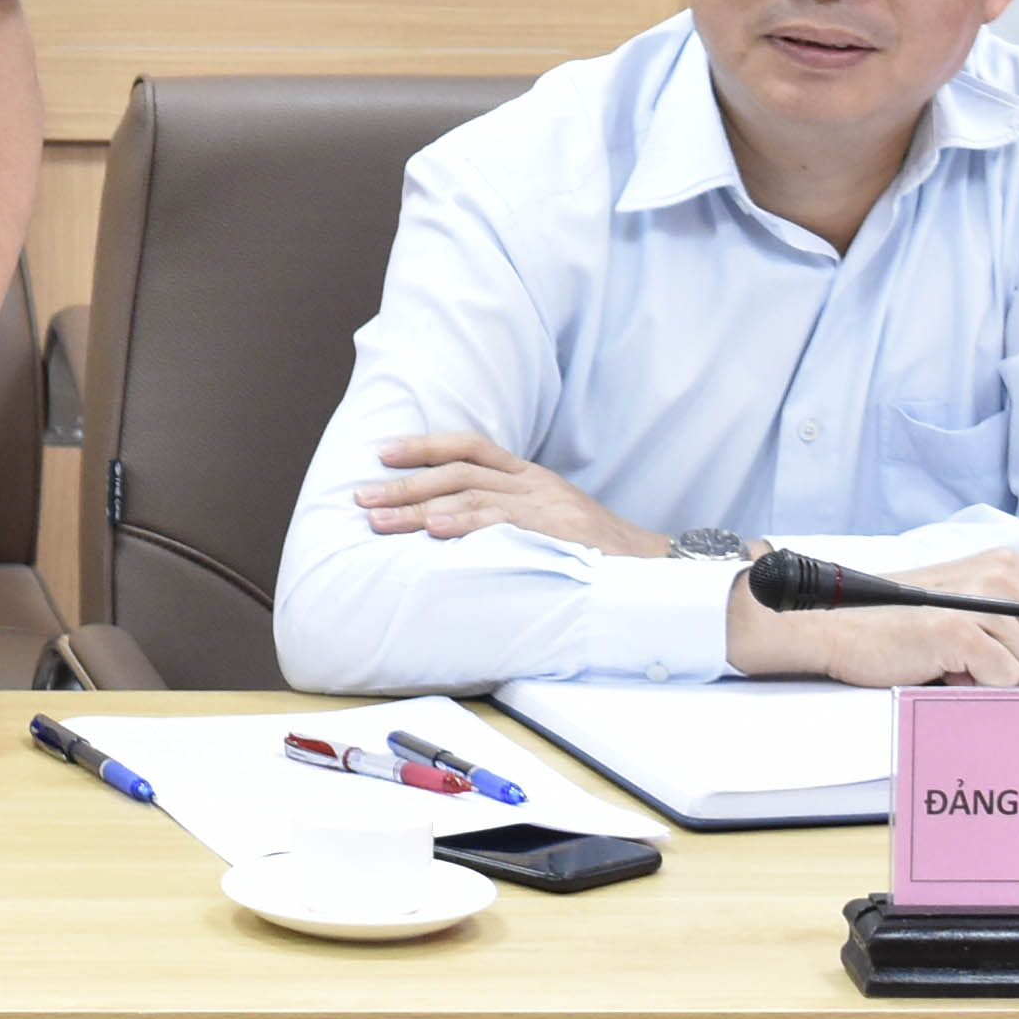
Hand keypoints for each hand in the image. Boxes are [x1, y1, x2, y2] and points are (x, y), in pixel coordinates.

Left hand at [353, 432, 668, 556]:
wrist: (657, 571)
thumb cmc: (598, 556)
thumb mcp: (552, 522)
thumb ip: (507, 516)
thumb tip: (447, 524)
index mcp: (531, 477)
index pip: (470, 446)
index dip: (424, 446)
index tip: (382, 452)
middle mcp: (535, 485)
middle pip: (458, 471)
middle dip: (404, 483)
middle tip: (360, 496)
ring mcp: (546, 507)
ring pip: (470, 496)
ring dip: (417, 509)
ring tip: (378, 519)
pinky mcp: (558, 534)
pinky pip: (503, 524)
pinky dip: (465, 526)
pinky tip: (433, 531)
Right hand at [730, 545, 1018, 688]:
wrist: (840, 627)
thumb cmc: (907, 628)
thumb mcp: (980, 626)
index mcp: (1011, 565)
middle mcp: (1003, 573)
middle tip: (986, 672)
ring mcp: (983, 599)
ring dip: (1003, 685)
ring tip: (960, 668)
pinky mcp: (960, 628)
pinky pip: (1007, 680)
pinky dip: (979, 688)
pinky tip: (948, 672)